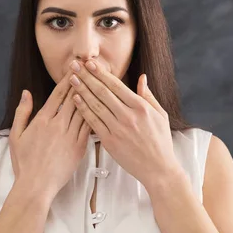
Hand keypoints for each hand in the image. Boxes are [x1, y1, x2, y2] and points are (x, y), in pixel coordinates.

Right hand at [9, 71, 90, 200]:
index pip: (58, 95)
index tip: (74, 68)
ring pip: (84, 110)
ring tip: (99, 82)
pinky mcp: (80, 147)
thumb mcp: (16, 135)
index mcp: (42, 120)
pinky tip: (102, 106)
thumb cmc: (24, 162)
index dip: (67, 80)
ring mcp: (70, 136)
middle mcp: (58, 125)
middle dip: (81, 81)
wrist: (37, 185)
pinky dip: (96, 114)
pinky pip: (90, 127)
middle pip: (73, 98)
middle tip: (89, 68)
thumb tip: (27, 93)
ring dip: (91, 95)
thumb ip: (22, 112)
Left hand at [68, 60, 182, 187]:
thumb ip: (148, 96)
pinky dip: (83, 110)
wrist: (159, 169)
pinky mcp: (110, 142)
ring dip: (81, 90)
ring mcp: (118, 129)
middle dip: (87, 77)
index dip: (101, 73)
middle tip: (75, 65)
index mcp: (141, 107)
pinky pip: (93, 122)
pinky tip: (75, 99)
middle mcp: (128, 116)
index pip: (116, 85)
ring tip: (72, 78)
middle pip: (102, 92)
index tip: (90, 63)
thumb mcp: (160, 115)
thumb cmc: (161, 142)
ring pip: (95, 105)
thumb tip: (141, 78)